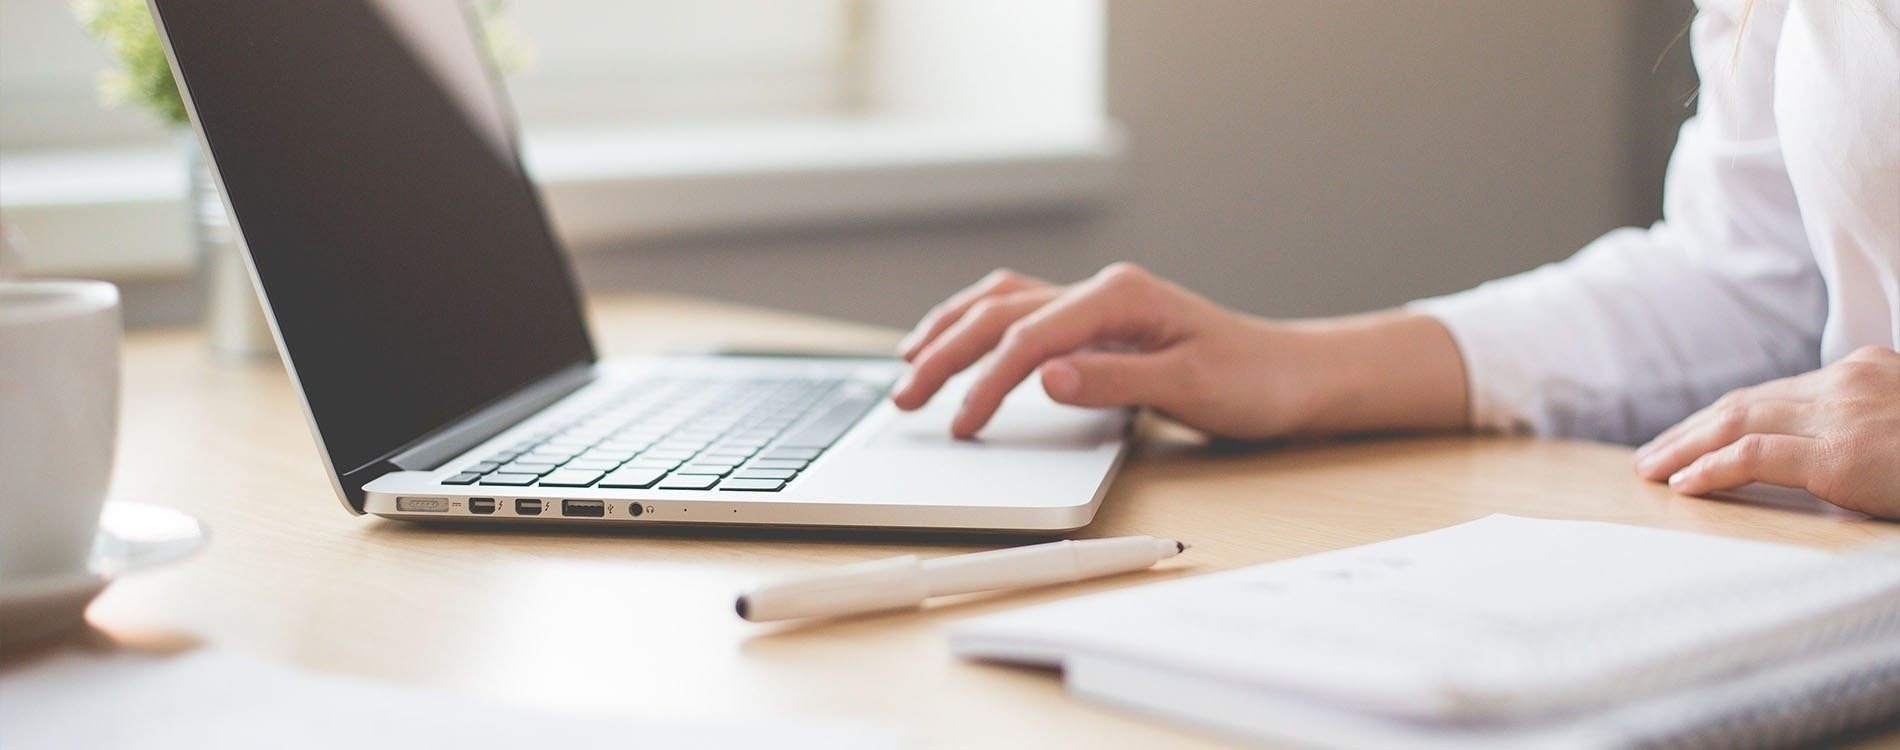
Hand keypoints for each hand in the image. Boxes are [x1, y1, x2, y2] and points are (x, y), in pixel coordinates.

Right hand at [890, 263, 1469, 439]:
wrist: (1294, 375)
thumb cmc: (1253, 381)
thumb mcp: (1191, 388)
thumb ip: (1114, 382)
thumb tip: (1043, 377)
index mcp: (1120, 297)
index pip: (1030, 337)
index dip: (986, 382)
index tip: (961, 425)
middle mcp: (1103, 291)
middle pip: (1000, 313)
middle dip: (944, 353)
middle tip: (904, 399)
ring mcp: (1097, 304)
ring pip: (1001, 303)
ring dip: (950, 330)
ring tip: (907, 363)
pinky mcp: (1098, 323)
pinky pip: (1021, 312)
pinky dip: (979, 327)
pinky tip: (958, 344)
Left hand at [1633, 346, 1899, 517]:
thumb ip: (1863, 422)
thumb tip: (1830, 451)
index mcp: (1862, 369)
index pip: (1774, 393)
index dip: (1722, 417)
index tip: (1690, 436)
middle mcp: (1845, 381)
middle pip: (1745, 403)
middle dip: (1690, 430)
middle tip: (1652, 453)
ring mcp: (1841, 414)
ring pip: (1738, 422)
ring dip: (1684, 447)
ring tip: (1651, 469)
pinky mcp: (1840, 454)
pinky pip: (1755, 456)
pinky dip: (1711, 468)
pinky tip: (1683, 483)